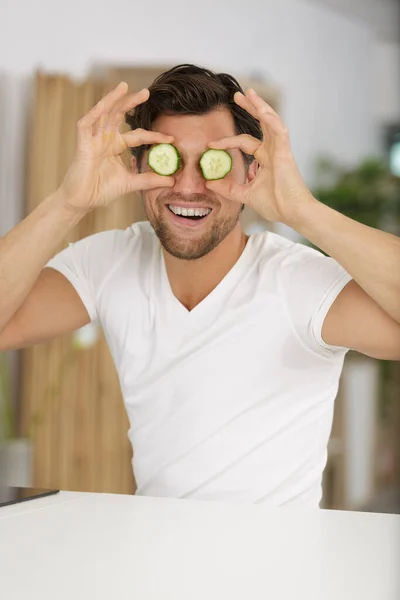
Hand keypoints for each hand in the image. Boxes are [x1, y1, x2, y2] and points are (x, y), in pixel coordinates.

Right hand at [59, 83, 174, 211]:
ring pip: (103, 113)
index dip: (153, 136)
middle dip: (131, 102)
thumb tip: (172, 180)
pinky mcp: (82, 144)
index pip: (137, 136)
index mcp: (115, 146)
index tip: (171, 138)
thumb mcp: (130, 183)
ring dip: (113, 99)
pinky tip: (104, 105)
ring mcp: (93, 139)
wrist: (82, 202)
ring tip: (125, 86)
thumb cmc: (101, 191)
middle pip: (119, 115)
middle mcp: (104, 139)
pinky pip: (87, 124)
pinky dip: (95, 113)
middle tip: (147, 92)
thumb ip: (149, 180)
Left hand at [205, 89, 315, 225]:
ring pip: (271, 121)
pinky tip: (262, 110)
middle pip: (260, 124)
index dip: (228, 141)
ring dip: (260, 106)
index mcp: (265, 159)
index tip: (211, 144)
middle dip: (250, 108)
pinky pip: (279, 131)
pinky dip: (271, 120)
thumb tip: (209, 183)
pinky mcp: (286, 153)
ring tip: (249, 93)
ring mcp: (280, 150)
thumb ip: (229, 188)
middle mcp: (273, 151)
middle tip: (237, 95)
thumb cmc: (276, 205)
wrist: (292, 213)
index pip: (245, 143)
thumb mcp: (245, 195)